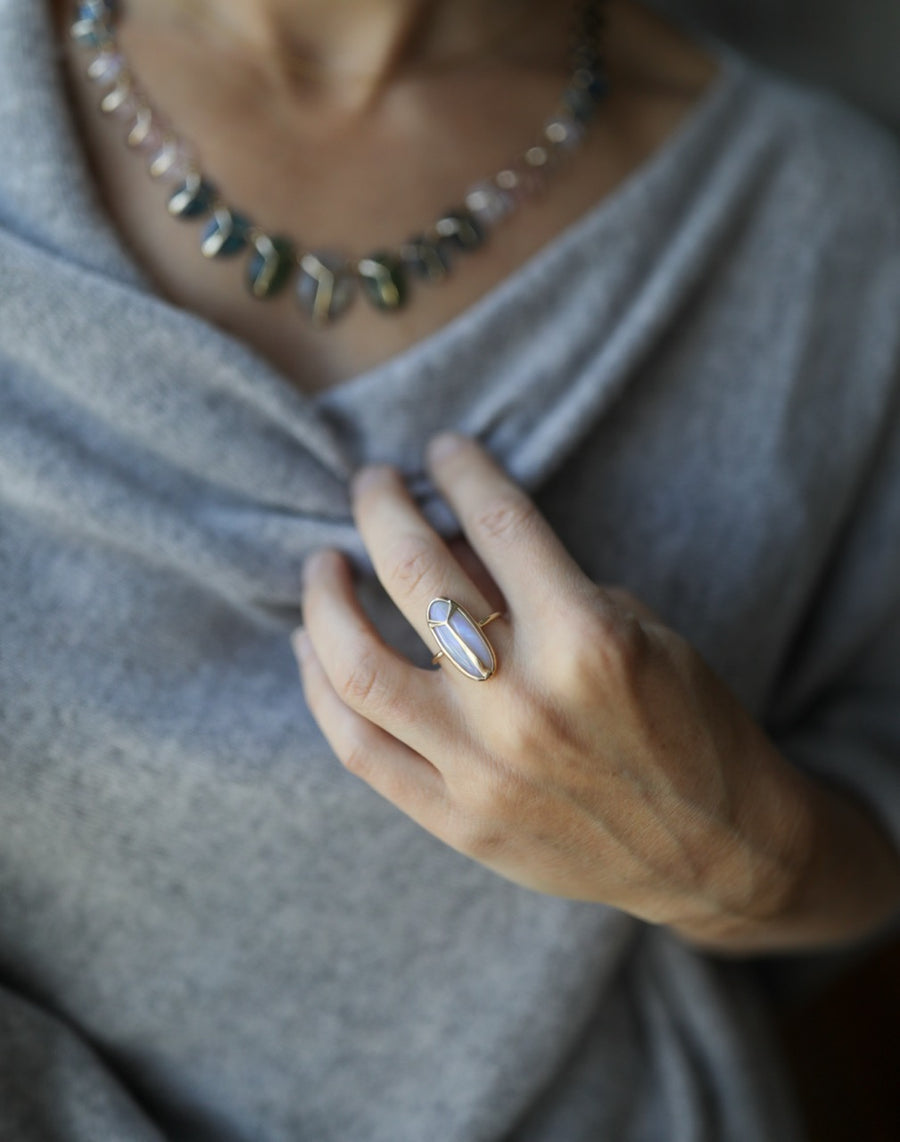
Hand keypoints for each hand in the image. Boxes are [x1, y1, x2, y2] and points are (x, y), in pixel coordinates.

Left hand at [294, 435, 828, 943]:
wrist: (718, 853)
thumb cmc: (689, 724)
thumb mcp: (634, 628)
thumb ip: (535, 586)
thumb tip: (444, 539)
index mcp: (588, 640)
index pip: (499, 522)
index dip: (462, 470)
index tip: (441, 451)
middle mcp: (524, 702)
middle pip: (415, 578)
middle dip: (381, 510)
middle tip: (370, 484)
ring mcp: (482, 768)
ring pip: (358, 668)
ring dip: (325, 601)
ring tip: (323, 564)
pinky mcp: (457, 820)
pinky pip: (359, 749)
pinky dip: (322, 690)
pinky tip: (314, 648)